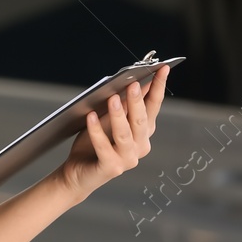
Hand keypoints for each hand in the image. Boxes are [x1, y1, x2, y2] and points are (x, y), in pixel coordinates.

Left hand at [53, 64, 168, 200]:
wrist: (78, 173)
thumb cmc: (93, 144)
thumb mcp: (109, 119)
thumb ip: (122, 104)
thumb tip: (133, 80)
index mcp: (143, 131)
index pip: (154, 106)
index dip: (158, 87)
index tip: (163, 68)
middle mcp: (140, 146)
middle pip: (141, 120)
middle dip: (137, 100)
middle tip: (133, 83)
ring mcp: (128, 159)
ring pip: (124, 134)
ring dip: (118, 115)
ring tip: (112, 98)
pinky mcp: (111, 168)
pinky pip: (103, 147)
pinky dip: (96, 131)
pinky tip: (90, 117)